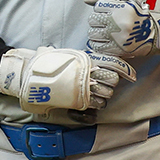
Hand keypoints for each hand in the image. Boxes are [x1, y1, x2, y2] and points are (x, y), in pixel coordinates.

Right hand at [0, 47, 135, 114]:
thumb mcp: (63, 54)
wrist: (29, 74)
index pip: (110, 64)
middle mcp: (86, 72)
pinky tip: (92, 102)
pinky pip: (95, 105)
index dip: (123, 69)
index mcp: (84, 59)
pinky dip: (97, 104)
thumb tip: (89, 57)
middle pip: (111, 80)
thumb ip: (75, 57)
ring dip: (104, 95)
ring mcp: (81, 86)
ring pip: (105, 94)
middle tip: (105, 83)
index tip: (129, 73)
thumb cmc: (45, 62)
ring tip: (98, 93)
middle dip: (111, 83)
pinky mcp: (77, 100)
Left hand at [86, 0, 159, 57]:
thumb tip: (86, 0)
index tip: (107, 11)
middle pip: (93, 20)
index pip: (98, 6)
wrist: (153, 35)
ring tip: (106, 31)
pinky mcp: (115, 49)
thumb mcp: (126, 1)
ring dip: (97, 32)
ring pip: (92, 33)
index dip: (101, 8)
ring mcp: (116, 37)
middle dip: (97, 20)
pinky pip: (97, 46)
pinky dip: (98, 43)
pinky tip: (105, 40)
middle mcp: (118, 22)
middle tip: (106, 22)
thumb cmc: (138, 17)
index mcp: (122, 8)